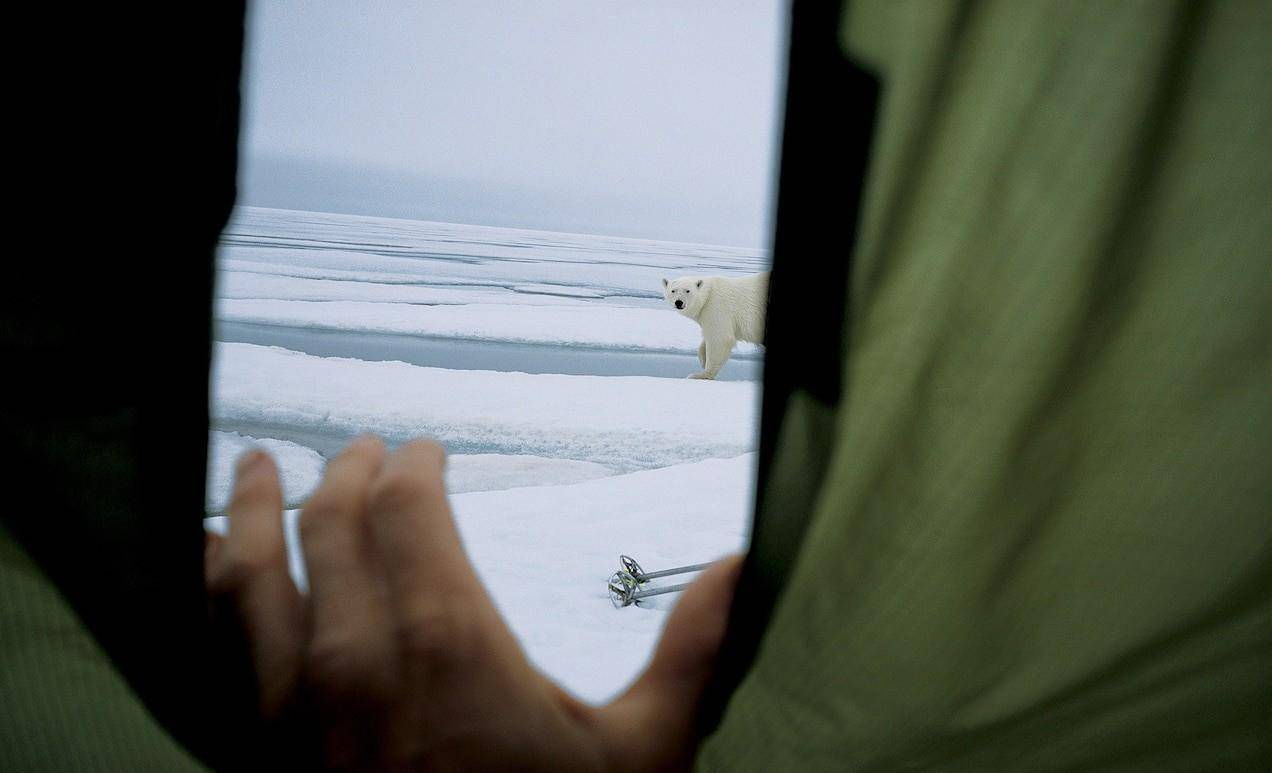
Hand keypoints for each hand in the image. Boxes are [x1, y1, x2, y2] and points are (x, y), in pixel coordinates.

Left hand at [206, 435, 742, 770]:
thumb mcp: (641, 756)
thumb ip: (691, 652)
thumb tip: (743, 569)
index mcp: (447, 640)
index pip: (407, 507)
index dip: (413, 466)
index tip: (423, 451)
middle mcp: (353, 657)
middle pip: (329, 522)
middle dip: (345, 473)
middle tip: (361, 451)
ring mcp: (291, 706)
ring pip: (247, 571)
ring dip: (250, 507)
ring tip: (251, 468)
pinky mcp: (261, 748)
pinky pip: (216, 639)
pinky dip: (211, 584)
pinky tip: (215, 563)